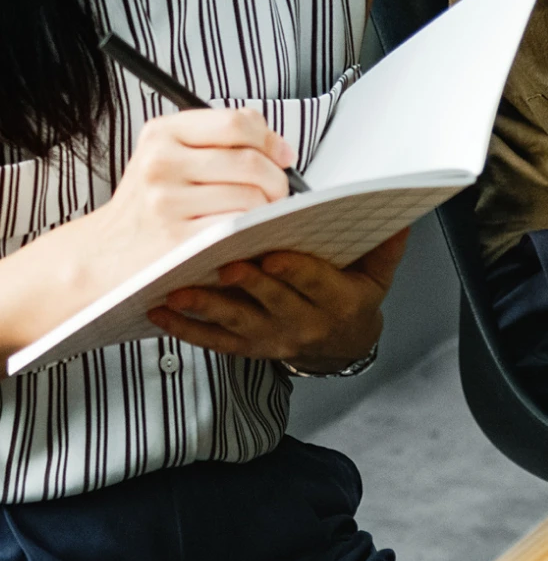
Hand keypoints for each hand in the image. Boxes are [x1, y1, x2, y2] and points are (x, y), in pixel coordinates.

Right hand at [102, 109, 294, 272]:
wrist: (103, 253)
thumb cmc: (147, 205)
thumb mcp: (166, 156)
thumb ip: (217, 141)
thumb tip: (279, 148)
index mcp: (160, 134)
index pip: (236, 122)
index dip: (269, 139)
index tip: (279, 156)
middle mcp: (160, 163)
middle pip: (249, 161)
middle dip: (276, 179)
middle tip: (274, 193)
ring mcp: (166, 202)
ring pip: (250, 196)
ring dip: (267, 209)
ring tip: (254, 215)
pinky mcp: (177, 239)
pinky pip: (238, 226)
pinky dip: (251, 231)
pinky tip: (240, 233)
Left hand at [149, 229, 408, 367]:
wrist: (340, 343)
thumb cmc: (351, 296)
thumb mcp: (376, 273)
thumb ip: (384, 245)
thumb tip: (399, 213)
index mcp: (337, 301)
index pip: (316, 283)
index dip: (296, 270)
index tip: (275, 254)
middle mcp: (303, 323)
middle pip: (273, 302)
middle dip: (249, 285)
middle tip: (225, 264)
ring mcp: (271, 338)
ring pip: (236, 323)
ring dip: (207, 306)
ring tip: (178, 290)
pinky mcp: (245, 347)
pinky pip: (213, 341)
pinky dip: (184, 329)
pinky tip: (160, 311)